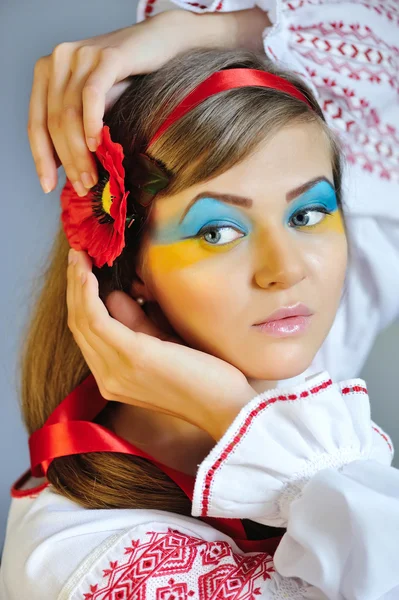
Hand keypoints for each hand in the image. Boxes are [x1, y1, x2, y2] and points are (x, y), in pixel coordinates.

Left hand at [28, 8, 268, 196]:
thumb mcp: (96, 103)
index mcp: (48, 73)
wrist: (162, 42)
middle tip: (82, 187)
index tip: (48, 186)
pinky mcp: (107, 56)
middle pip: (54, 122)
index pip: (36, 122)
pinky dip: (91, 123)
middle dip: (67, 161)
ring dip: (79, 152)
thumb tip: (70, 170)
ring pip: (70, 114)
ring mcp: (81, 56)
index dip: (41, 158)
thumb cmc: (130, 78)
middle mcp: (58, 61)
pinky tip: (95, 144)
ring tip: (91, 178)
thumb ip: (78, 128)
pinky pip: (92, 94)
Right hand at [67, 249, 256, 439]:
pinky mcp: (133, 357)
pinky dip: (89, 295)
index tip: (81, 270)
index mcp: (114, 377)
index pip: (86, 334)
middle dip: (74, 287)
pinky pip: (98, 320)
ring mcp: (117, 370)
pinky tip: (88, 274)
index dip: (80, 299)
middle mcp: (108, 378)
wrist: (225, 406)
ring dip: (77, 284)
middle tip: (75, 255)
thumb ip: (137, 323)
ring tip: (78, 256)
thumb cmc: (202, 375)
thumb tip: (115, 295)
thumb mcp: (162, 344)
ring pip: (83, 320)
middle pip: (79, 325)